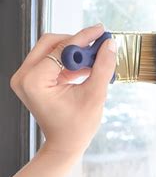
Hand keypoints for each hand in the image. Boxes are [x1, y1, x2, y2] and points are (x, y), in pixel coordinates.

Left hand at [9, 23, 115, 157]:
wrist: (65, 145)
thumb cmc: (76, 127)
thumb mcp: (95, 95)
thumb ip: (103, 66)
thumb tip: (110, 44)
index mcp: (34, 81)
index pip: (60, 49)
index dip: (83, 39)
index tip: (101, 32)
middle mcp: (24, 77)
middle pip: (51, 43)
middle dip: (77, 42)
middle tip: (99, 43)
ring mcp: (26, 78)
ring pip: (52, 49)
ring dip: (75, 51)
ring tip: (96, 58)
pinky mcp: (33, 79)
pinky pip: (52, 60)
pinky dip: (70, 61)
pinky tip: (88, 67)